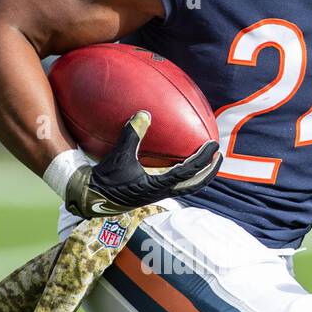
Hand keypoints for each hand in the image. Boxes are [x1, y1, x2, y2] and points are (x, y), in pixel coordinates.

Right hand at [65, 110, 220, 218]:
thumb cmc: (105, 178)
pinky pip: (176, 183)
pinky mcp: (152, 192)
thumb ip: (132, 134)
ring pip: (187, 186)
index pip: (190, 172)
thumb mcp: (118, 155)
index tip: (214, 145)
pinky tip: (182, 163)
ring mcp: (158, 193)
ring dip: (199, 174)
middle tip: (219, 155)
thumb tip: (144, 113)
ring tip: (207, 161)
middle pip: (195, 184)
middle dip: (209, 170)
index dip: (204, 158)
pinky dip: (186, 174)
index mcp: (159, 185)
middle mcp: (162, 192)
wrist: (93, 198)